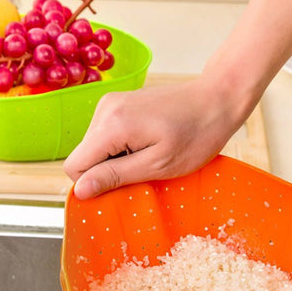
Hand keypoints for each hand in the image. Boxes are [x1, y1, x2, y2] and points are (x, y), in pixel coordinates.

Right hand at [63, 77, 245, 198]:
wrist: (217, 99)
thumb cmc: (196, 135)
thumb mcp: (158, 165)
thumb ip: (116, 176)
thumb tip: (80, 190)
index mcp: (112, 125)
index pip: (74, 166)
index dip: (94, 184)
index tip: (123, 187)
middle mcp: (105, 109)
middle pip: (84, 155)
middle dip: (108, 170)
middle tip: (144, 170)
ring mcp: (112, 102)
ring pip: (95, 146)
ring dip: (117, 158)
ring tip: (150, 155)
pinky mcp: (120, 102)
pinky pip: (107, 133)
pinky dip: (123, 146)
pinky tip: (148, 144)